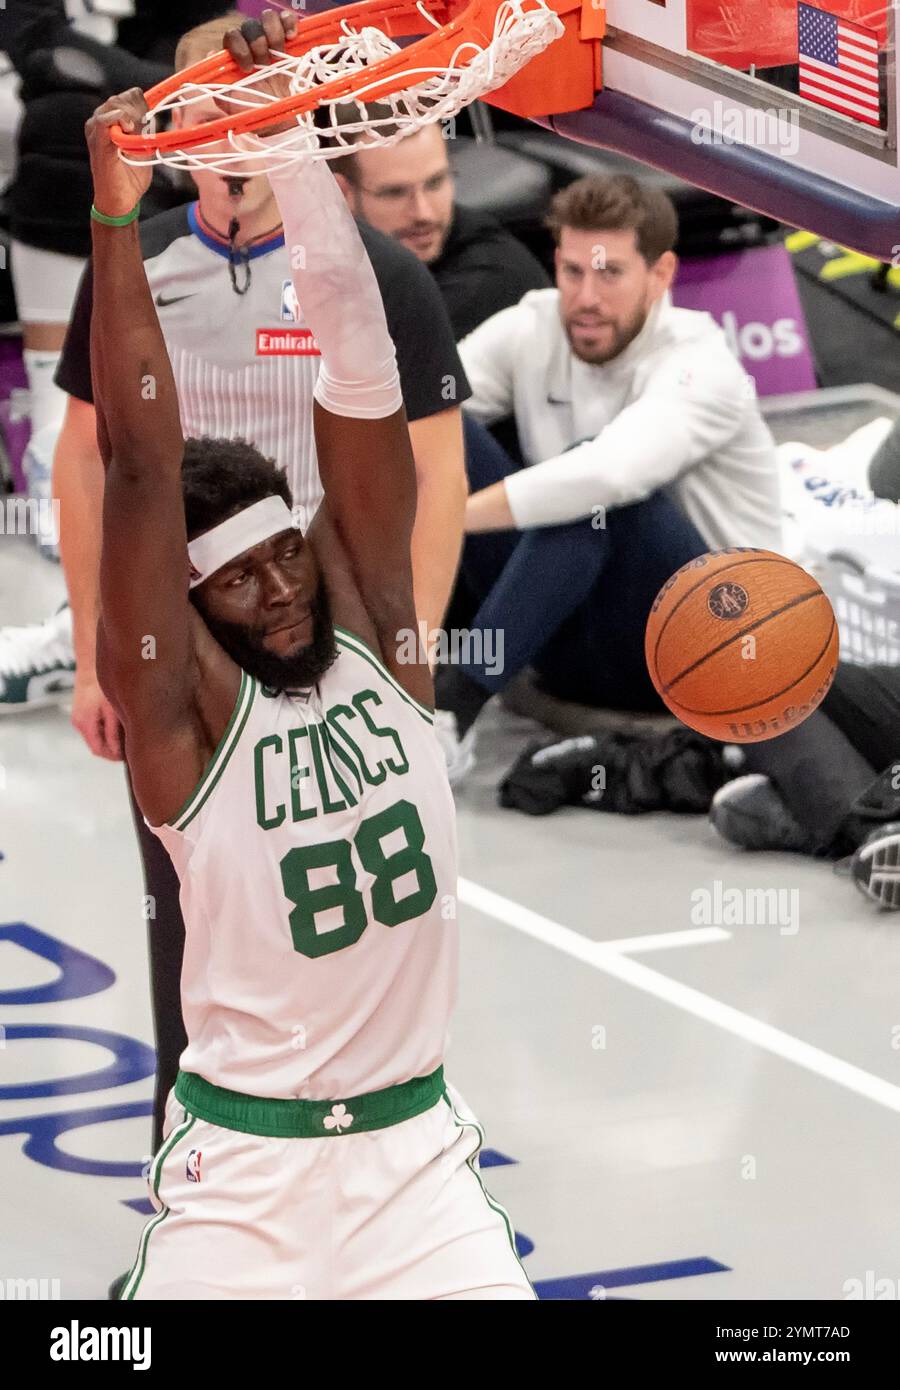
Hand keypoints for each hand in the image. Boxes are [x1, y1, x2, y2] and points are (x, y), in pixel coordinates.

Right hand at [71, 668, 123, 761]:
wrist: (91, 662)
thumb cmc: (103, 684)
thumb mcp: (113, 710)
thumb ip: (114, 732)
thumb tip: (119, 752)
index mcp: (85, 724)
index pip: (99, 750)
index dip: (114, 756)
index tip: (130, 755)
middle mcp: (79, 723)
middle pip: (97, 745)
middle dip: (114, 749)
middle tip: (133, 746)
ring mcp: (79, 717)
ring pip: (97, 736)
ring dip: (111, 739)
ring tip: (129, 734)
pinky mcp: (83, 711)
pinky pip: (95, 726)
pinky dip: (107, 729)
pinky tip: (120, 723)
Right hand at [85, 89, 153, 218]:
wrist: (120, 201)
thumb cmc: (130, 178)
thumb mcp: (143, 149)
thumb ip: (146, 132)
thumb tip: (155, 117)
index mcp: (110, 122)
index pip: (127, 97)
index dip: (142, 104)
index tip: (151, 121)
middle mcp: (100, 121)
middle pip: (122, 97)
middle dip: (138, 110)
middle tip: (145, 131)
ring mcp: (96, 128)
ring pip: (115, 103)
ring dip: (132, 116)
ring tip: (137, 135)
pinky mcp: (96, 138)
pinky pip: (106, 118)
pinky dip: (120, 119)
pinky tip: (128, 129)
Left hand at [221, 8, 300, 136]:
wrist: (280, 121)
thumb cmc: (255, 111)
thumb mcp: (230, 104)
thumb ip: (216, 84)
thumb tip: (210, 54)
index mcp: (237, 55)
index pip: (232, 36)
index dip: (239, 47)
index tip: (247, 67)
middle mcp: (253, 44)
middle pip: (250, 26)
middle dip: (257, 43)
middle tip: (264, 64)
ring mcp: (272, 41)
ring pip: (268, 18)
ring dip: (272, 33)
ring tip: (278, 54)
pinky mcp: (291, 42)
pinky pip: (287, 19)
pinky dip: (289, 22)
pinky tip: (291, 37)